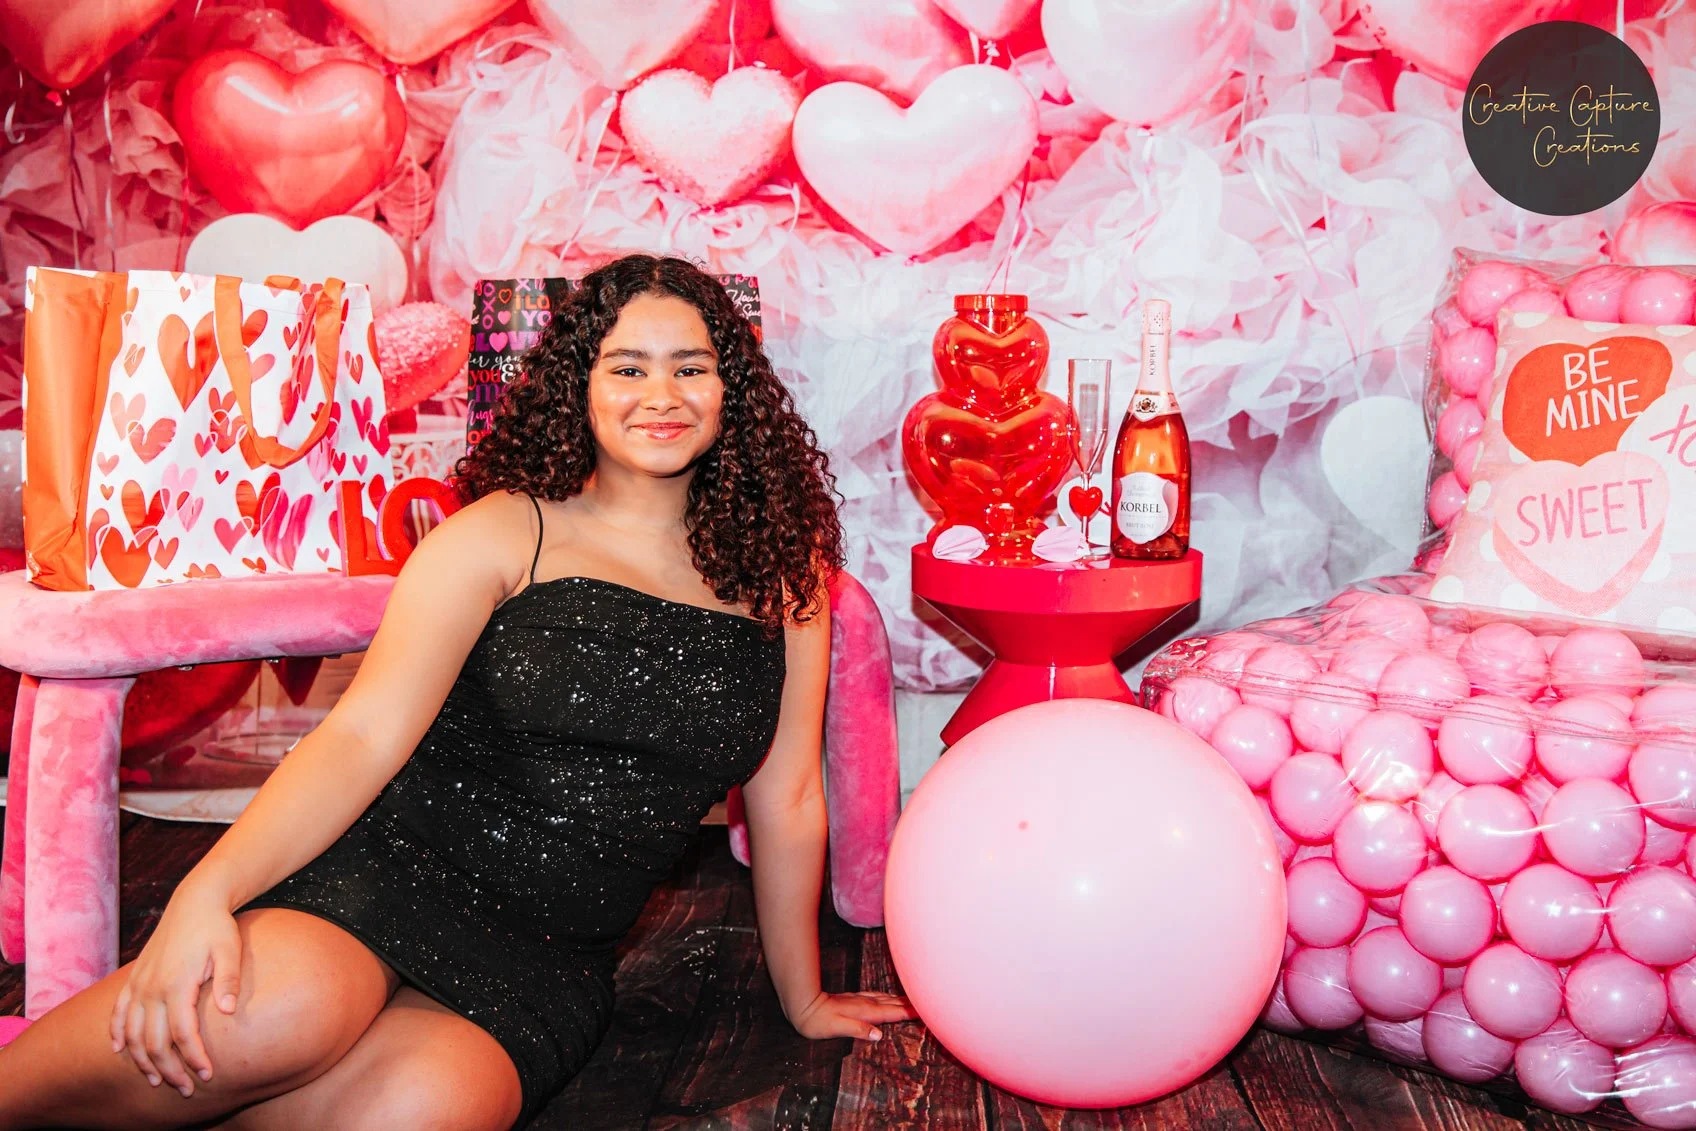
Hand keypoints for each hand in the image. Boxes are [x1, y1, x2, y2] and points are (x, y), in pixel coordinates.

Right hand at [110, 881, 242, 1097]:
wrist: (195, 901)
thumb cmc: (216, 927)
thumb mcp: (229, 950)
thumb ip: (228, 981)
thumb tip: (228, 1011)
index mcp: (176, 985)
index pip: (182, 1034)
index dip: (194, 1058)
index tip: (207, 1075)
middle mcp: (152, 988)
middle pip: (154, 1042)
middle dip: (170, 1070)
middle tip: (185, 1090)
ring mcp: (139, 985)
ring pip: (132, 1034)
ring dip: (142, 1060)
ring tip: (157, 1080)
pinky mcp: (133, 979)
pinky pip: (118, 1012)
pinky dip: (116, 1034)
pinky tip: (119, 1051)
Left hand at [786, 990, 916, 1041]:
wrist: (803, 1005)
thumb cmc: (818, 1021)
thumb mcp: (836, 1028)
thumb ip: (858, 1030)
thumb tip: (878, 1034)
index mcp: (865, 1012)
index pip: (892, 1012)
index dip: (909, 1012)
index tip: (926, 1010)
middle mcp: (865, 1003)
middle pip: (893, 1003)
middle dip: (910, 1003)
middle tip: (928, 1003)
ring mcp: (860, 999)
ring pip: (886, 998)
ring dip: (900, 999)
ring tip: (914, 1000)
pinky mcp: (854, 999)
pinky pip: (877, 996)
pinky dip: (888, 997)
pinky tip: (888, 998)